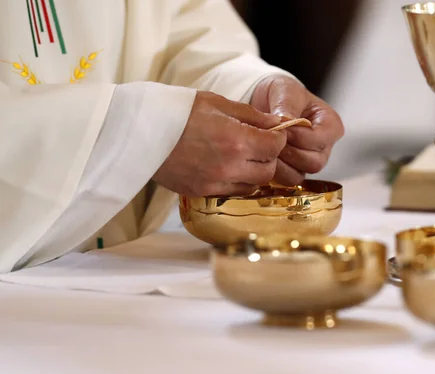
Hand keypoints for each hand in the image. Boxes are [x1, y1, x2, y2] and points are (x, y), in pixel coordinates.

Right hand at [153, 91, 285, 196]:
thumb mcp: (217, 103)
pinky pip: (233, 192)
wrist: (139, 130)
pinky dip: (238, 182)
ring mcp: (215, 182)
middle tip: (260, 144)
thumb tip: (277, 123)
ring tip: (243, 156)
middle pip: (269, 170)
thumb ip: (251, 115)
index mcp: (236, 139)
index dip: (278, 137)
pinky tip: (228, 166)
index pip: (276, 146)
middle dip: (269, 156)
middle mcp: (229, 166)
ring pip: (253, 185)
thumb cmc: (178, 110)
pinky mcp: (202, 192)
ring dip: (255, 171)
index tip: (273, 132)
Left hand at [251, 75, 343, 185]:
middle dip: (289, 152)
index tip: (283, 125)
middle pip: (314, 163)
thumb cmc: (282, 93)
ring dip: (280, 163)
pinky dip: (272, 171)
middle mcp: (324, 148)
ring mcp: (309, 162)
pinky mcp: (294, 171)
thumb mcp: (285, 90)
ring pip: (299, 175)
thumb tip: (287, 121)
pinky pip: (285, 181)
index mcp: (331, 125)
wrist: (265, 102)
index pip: (321, 140)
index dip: (299, 136)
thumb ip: (288, 104)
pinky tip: (263, 156)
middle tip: (272, 139)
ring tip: (267, 146)